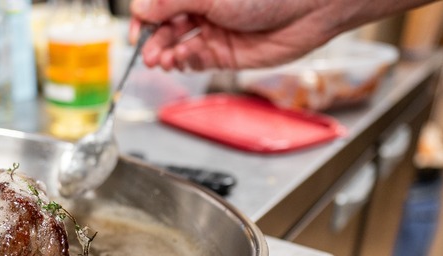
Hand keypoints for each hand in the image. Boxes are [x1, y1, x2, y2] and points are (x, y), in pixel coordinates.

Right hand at [129, 0, 432, 70]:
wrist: (307, 9)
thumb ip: (171, 3)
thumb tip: (140, 10)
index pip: (158, 5)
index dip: (142, 19)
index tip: (135, 31)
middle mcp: (202, 9)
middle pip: (164, 28)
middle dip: (153, 41)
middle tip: (148, 53)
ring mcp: (213, 32)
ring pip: (178, 47)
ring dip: (167, 54)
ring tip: (163, 59)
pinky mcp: (226, 55)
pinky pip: (197, 61)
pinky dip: (187, 62)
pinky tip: (185, 59)